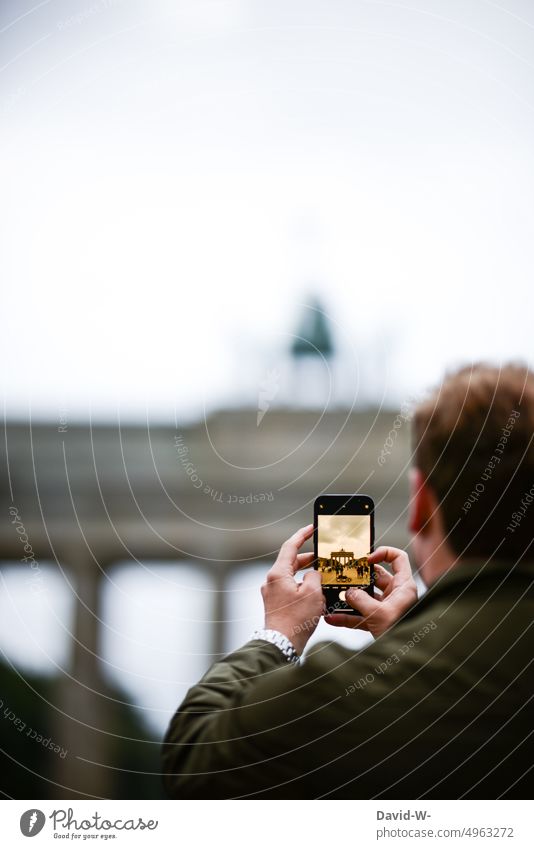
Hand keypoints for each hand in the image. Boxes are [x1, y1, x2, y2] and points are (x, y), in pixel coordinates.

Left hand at [261, 524, 324, 654]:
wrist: (282, 645)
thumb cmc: (295, 620)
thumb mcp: (313, 593)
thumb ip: (315, 576)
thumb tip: (313, 574)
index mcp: (278, 574)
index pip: (290, 546)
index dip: (302, 535)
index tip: (311, 528)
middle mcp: (271, 581)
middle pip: (291, 562)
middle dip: (308, 558)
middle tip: (323, 555)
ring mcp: (272, 593)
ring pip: (292, 576)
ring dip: (307, 575)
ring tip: (323, 577)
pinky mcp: (275, 604)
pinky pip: (290, 589)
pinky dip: (303, 588)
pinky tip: (316, 596)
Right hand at [324, 546, 417, 638]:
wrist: (404, 659)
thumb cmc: (401, 634)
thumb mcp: (379, 614)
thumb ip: (361, 600)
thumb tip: (348, 592)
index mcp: (403, 586)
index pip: (397, 558)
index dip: (382, 553)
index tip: (366, 559)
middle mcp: (395, 595)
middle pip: (375, 577)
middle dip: (357, 577)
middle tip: (343, 575)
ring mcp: (386, 608)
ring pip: (364, 597)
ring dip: (348, 599)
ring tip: (333, 597)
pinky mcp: (377, 621)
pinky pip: (360, 615)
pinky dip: (347, 616)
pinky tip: (333, 618)